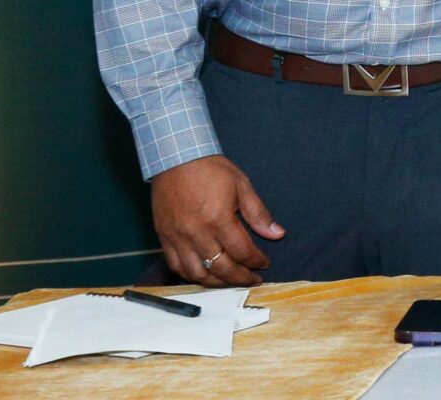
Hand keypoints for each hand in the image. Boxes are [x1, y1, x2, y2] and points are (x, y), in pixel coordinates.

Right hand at [150, 155, 282, 286]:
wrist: (175, 157)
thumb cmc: (210, 169)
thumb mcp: (241, 185)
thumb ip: (258, 213)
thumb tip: (277, 233)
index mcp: (218, 219)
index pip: (242, 252)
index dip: (256, 262)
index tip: (264, 264)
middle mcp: (196, 233)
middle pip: (221, 268)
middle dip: (240, 278)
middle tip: (252, 279)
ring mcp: (177, 237)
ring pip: (197, 273)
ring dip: (216, 283)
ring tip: (230, 281)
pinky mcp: (163, 237)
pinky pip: (176, 266)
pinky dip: (191, 275)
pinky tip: (203, 274)